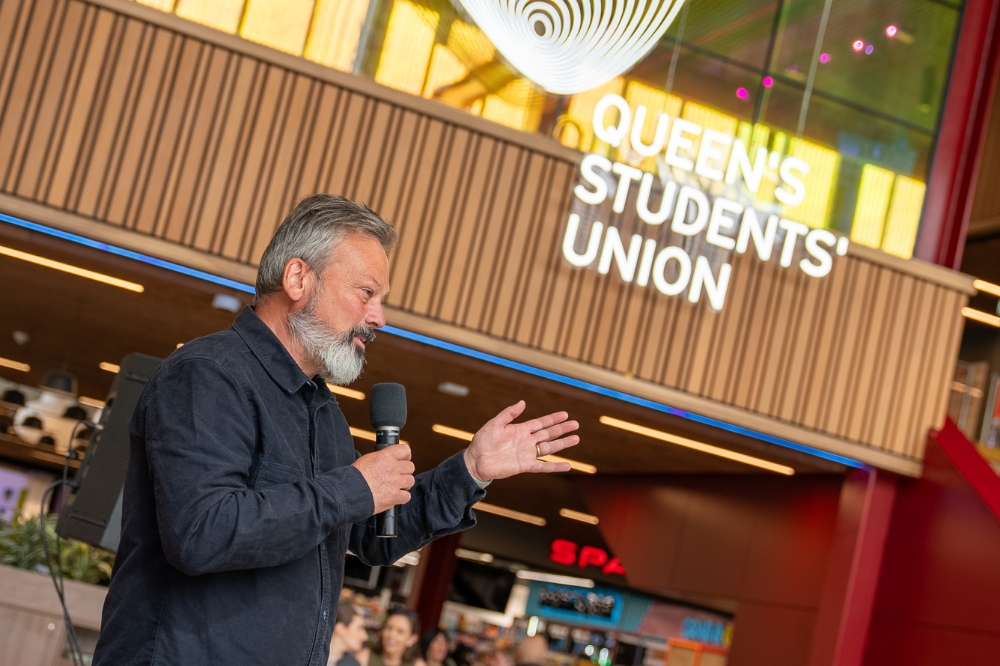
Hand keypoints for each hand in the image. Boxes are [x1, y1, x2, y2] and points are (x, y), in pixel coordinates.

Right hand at [352, 445, 414, 513]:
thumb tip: (387, 459)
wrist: (349, 492)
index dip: (406, 456)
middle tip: (398, 475)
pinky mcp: (395, 496)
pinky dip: (402, 497)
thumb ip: (381, 458)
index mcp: (385, 456)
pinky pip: (407, 496)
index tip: (404, 459)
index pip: (405, 450)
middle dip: (405, 471)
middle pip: (410, 467)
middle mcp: (392, 468)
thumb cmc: (354, 477)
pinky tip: (394, 496)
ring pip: (410, 481)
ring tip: (396, 486)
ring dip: (404, 484)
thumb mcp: (367, 459)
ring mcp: (395, 482)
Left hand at [464, 401, 579, 481]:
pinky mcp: (525, 466)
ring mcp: (527, 454)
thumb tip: (523, 402)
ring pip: (549, 448)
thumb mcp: (495, 424)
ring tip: (576, 439)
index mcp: (520, 430)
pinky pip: (543, 466)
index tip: (565, 414)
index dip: (553, 418)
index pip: (541, 423)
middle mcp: (526, 441)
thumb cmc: (483, 441)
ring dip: (563, 444)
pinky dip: (555, 466)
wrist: (475, 461)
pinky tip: (567, 465)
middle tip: (576, 424)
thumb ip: (508, 414)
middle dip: (562, 429)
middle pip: (548, 434)